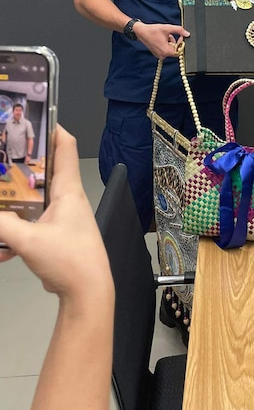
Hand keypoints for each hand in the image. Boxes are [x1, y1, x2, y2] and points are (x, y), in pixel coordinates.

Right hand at [0, 125, 111, 302]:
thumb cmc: (70, 260)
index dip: (53, 129)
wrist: (88, 292)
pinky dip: (14, 233)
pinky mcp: (56, 235)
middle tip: (5, 161)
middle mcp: (68, 199)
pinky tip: (3, 251)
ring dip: (14, 206)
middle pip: (45, 171)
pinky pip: (31, 225)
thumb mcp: (29, 241)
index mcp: (68, 190)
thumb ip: (2, 226)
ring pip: (34, 200)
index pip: (65, 147)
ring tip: (2, 205)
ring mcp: (63, 217)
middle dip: (23, 166)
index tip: (37, 118)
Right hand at [133, 22, 189, 58]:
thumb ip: (179, 30)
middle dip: (174, 42)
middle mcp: (163, 55)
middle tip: (169, 35)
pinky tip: (161, 39)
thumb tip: (187, 34)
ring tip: (163, 36)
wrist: (141, 32)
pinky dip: (166, 44)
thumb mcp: (167, 28)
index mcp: (166, 51)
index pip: (179, 50)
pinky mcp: (157, 54)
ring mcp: (159, 55)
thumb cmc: (152, 30)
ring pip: (170, 49)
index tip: (180, 36)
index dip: (181, 43)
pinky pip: (166, 50)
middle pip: (175, 50)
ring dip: (170, 42)